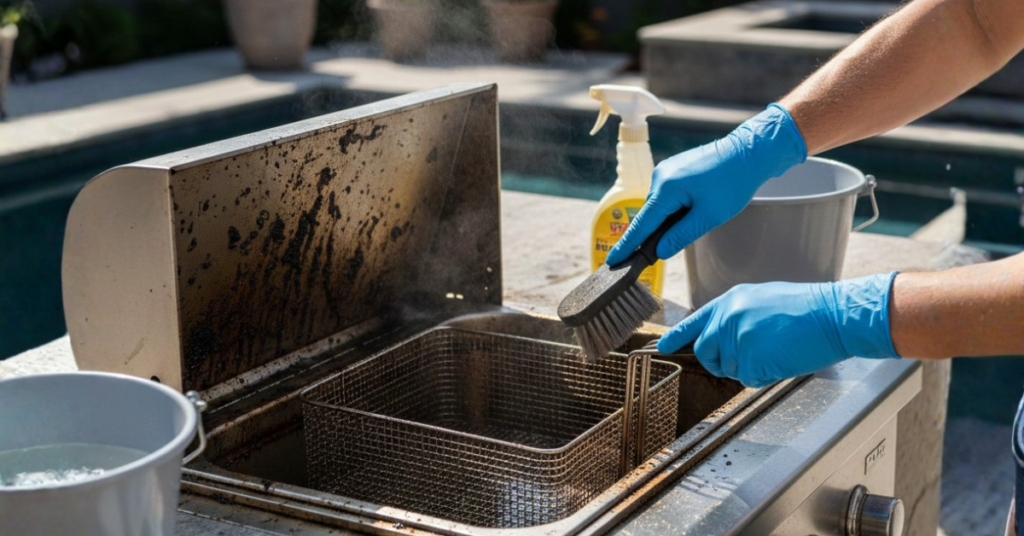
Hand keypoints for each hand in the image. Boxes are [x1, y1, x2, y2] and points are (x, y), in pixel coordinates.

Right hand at [606, 104, 807, 265]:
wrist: (749, 152)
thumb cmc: (733, 183)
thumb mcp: (708, 217)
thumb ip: (680, 235)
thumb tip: (659, 251)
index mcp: (666, 188)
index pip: (642, 224)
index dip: (627, 245)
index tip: (612, 260)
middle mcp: (660, 176)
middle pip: (651, 215)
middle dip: (656, 233)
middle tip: (665, 250)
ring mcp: (666, 170)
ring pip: (661, 205)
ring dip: (670, 218)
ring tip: (696, 219)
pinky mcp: (675, 168)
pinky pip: (667, 194)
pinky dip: (674, 207)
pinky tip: (693, 209)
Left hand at [658, 273, 900, 387]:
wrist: (834, 315)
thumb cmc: (809, 311)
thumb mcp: (764, 301)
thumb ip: (739, 316)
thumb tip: (726, 338)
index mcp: (730, 301)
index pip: (696, 321)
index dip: (677, 336)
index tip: (663, 347)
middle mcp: (727, 317)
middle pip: (706, 352)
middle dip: (721, 363)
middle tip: (749, 359)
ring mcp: (737, 337)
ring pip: (730, 369)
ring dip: (751, 368)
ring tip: (777, 349)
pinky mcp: (749, 357)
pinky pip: (749, 379)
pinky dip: (766, 376)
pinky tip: (782, 359)